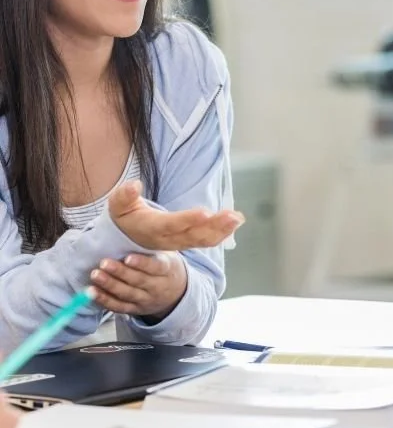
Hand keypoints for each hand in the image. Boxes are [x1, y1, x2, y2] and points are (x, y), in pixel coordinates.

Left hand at [90, 252, 187, 318]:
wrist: (176, 292)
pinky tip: (92, 292)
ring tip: (96, 275)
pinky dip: (105, 300)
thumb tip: (136, 226)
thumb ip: (153, 245)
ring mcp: (146, 300)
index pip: (155, 267)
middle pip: (138, 281)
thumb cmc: (165, 266)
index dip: (141, 263)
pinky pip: (119, 307)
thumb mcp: (167, 254)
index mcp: (166, 270)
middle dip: (120, 272)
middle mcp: (157, 287)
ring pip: (127, 294)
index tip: (128, 257)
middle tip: (104, 263)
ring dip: (109, 285)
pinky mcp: (135, 309)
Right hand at [108, 180, 243, 250]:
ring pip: (202, 240)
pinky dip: (222, 233)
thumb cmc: (125, 216)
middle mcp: (167, 239)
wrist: (128, 237)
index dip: (188, 220)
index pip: (171, 225)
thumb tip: (134, 185)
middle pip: (193, 235)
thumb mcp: (118, 205)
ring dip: (222, 230)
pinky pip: (206, 240)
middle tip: (233, 216)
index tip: (205, 213)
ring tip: (238, 218)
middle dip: (214, 226)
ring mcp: (179, 242)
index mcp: (151, 228)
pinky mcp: (187, 242)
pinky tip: (236, 222)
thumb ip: (124, 195)